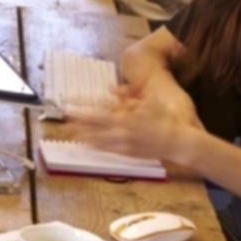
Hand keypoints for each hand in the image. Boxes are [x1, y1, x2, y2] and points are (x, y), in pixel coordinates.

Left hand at [70, 90, 190, 166]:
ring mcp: (124, 144)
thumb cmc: (163, 119)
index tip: (69, 103)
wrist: (177, 142)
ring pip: (98, 139)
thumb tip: (109, 87)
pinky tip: (84, 144)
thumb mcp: (147, 102)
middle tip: (64, 116)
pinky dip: (94, 146)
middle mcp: (122, 131)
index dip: (82, 107)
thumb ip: (127, 95)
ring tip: (68, 130)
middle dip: (77, 121)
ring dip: (82, 134)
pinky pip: (107, 150)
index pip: (98, 110)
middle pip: (94, 126)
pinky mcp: (127, 154)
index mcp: (125, 117)